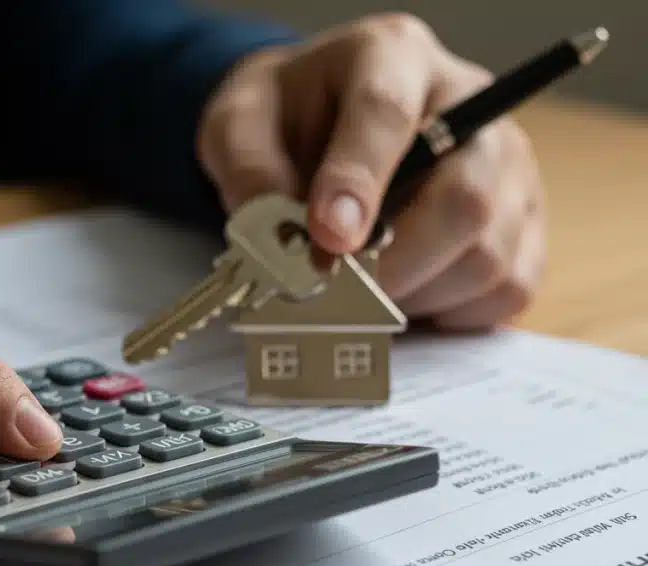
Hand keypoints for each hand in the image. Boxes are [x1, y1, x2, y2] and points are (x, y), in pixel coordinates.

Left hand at [196, 12, 544, 329]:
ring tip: (364, 289)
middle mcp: (470, 101)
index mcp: (391, 56)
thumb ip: (250, 171)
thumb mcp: (239, 125)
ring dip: (417, 292)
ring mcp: (508, 163)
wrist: (315, 123)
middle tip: (338, 289)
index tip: (325, 239)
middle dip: (395, 262)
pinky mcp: (524, 218)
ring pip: (490, 254)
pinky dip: (451, 310)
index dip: (356, 183)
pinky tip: (407, 292)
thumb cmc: (284, 120)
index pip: (388, 114)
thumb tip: (277, 239)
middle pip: (466, 197)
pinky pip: (508, 287)